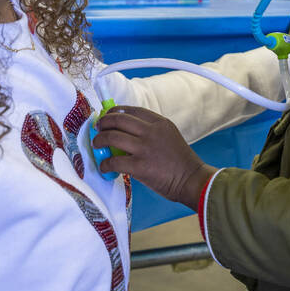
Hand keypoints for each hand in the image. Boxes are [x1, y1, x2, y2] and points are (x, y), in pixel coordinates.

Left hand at [94, 106, 216, 207]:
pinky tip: (104, 167)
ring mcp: (145, 148)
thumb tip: (125, 134)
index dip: (116, 111)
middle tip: (98, 127)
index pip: (132, 111)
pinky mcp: (140, 166)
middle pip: (119, 119)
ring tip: (97, 144)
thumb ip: (150, 132)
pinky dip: (105, 164)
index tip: (108, 116)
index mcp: (160, 123)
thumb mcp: (169, 137)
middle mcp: (152, 132)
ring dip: (100, 140)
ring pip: (112, 137)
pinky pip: (114, 161)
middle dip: (104, 122)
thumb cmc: (181, 162)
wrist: (192, 180)